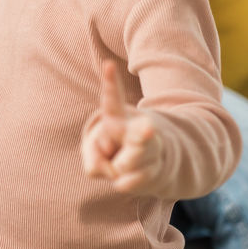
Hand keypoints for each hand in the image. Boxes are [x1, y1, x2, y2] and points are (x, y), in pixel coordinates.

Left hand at [81, 60, 164, 193]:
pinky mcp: (154, 169)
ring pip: (121, 166)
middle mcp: (137, 127)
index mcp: (118, 116)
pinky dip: (122, 183)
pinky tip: (131, 175)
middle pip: (134, 135)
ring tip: (123, 162)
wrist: (152, 162)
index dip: (109, 82)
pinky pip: (125, 183)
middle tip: (143, 132)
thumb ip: (93, 158)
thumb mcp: (93, 150)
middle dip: (139, 136)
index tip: (108, 64)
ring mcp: (150, 149)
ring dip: (116, 170)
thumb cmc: (113, 150)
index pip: (112, 98)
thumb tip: (117, 172)